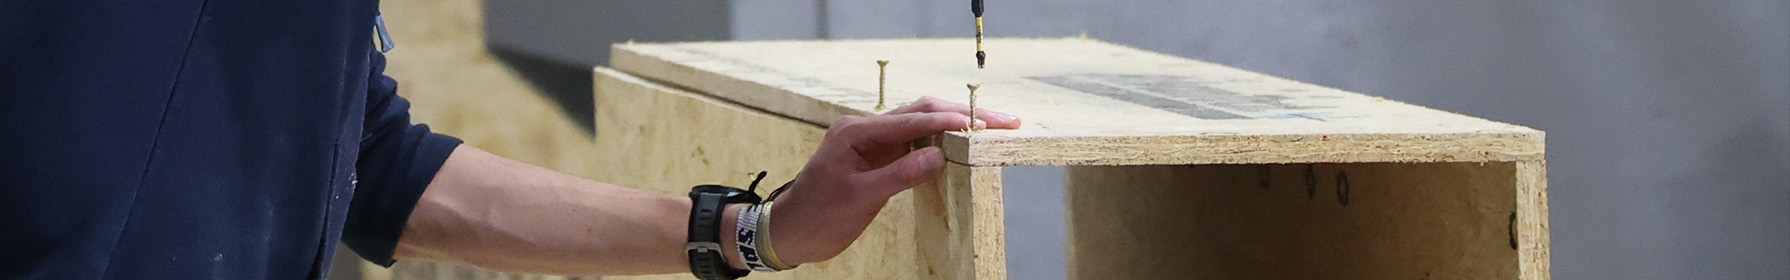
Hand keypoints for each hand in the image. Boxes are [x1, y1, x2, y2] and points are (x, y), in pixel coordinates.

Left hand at [768, 96, 1020, 264]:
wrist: (791, 231)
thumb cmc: (819, 215)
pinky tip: (961, 144)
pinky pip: (912, 142)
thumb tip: (939, 154)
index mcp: (855, 131)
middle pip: (920, 112)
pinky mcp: (876, 155)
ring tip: (991, 128)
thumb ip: (900, 174)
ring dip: (953, 125)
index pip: (910, 120)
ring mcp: (871, 141)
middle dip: (960, 115)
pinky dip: (938, 141)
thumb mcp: (860, 197)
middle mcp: (864, 128)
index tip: (980, 123)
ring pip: (919, 124)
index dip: (947, 121)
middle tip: (1000, 121)